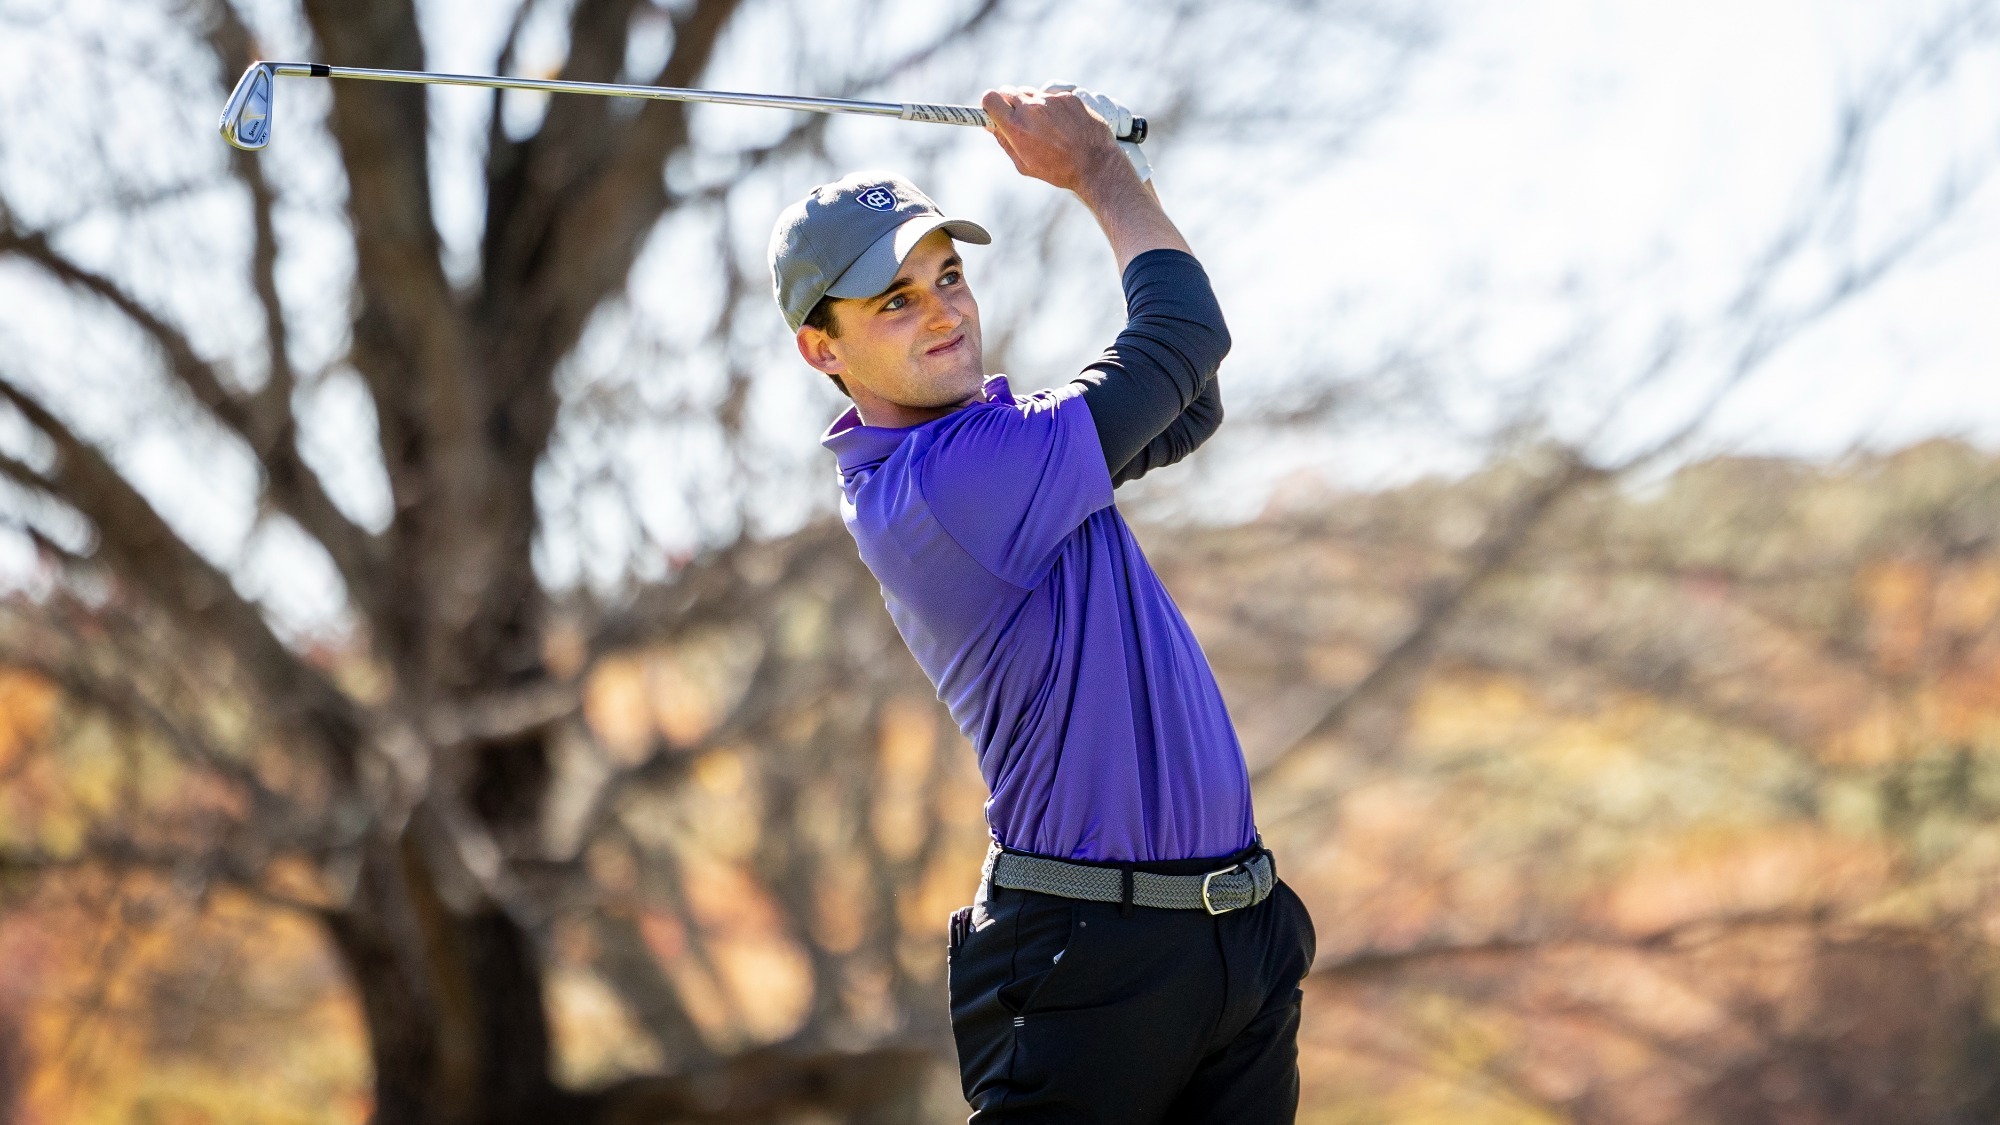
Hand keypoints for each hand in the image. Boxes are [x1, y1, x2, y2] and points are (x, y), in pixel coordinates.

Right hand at [980, 85, 1132, 195]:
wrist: (1096, 164)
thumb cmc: (1058, 170)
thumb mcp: (1024, 164)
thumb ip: (1004, 141)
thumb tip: (990, 124)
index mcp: (1016, 127)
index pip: (990, 98)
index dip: (990, 105)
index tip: (994, 113)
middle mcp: (1032, 108)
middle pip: (1007, 91)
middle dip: (1008, 103)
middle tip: (1018, 119)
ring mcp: (1051, 100)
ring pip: (1030, 93)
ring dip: (1031, 105)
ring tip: (1045, 126)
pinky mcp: (1068, 97)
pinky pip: (1052, 96)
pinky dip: (1053, 107)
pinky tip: (1063, 125)